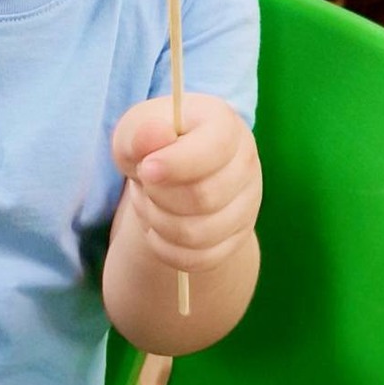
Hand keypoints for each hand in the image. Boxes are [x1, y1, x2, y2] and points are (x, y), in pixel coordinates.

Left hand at [112, 93, 261, 272]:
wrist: (168, 174)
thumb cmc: (151, 145)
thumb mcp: (135, 130)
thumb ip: (139, 132)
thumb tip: (155, 134)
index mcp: (226, 126)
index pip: (216, 148)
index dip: (176, 163)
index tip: (146, 169)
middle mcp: (246, 163)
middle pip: (204, 197)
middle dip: (159, 196)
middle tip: (143, 185)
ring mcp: (248, 203)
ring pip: (200, 233)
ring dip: (159, 223)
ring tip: (149, 204)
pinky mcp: (238, 237)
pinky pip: (200, 258)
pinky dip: (166, 249)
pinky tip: (156, 229)